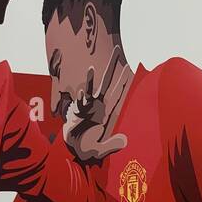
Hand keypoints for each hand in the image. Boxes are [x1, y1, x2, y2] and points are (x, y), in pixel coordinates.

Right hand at [61, 47, 128, 163]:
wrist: (73, 149)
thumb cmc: (88, 148)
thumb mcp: (101, 149)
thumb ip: (112, 145)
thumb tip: (125, 140)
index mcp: (107, 113)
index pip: (118, 94)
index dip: (123, 82)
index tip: (128, 68)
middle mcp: (98, 107)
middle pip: (106, 84)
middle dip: (111, 69)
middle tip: (115, 52)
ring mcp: (87, 108)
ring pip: (90, 89)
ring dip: (90, 79)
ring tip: (91, 68)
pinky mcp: (77, 112)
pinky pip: (79, 103)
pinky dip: (81, 97)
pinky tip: (82, 92)